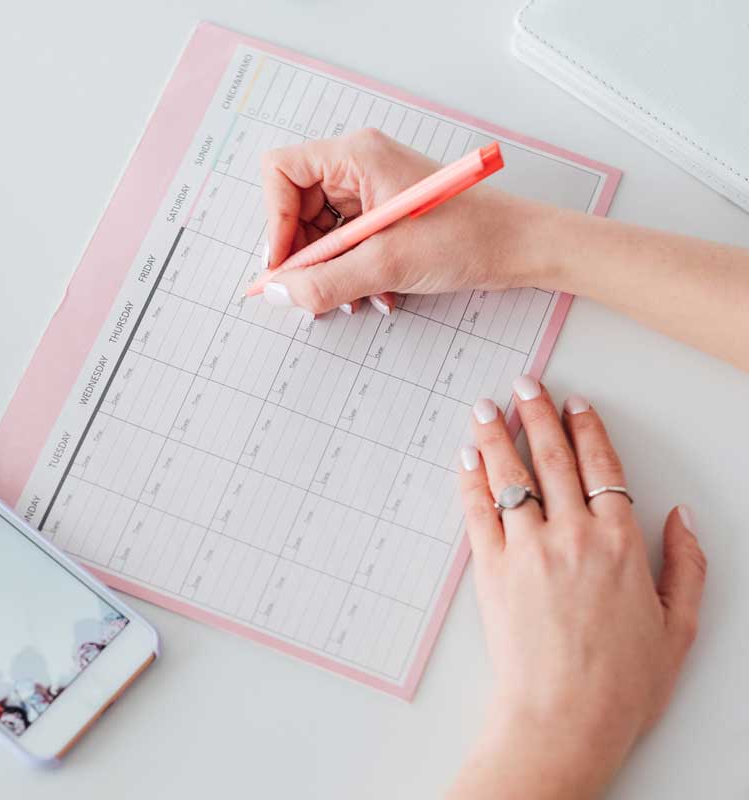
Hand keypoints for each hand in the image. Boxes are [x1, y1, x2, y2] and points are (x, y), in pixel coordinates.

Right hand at [258, 129, 544, 314]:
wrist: (520, 249)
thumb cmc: (468, 239)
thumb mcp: (386, 265)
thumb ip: (323, 282)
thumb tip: (276, 292)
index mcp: (356, 155)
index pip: (281, 172)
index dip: (274, 220)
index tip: (283, 264)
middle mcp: (358, 165)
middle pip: (295, 206)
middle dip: (303, 255)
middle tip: (311, 292)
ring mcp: (370, 188)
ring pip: (319, 231)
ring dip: (328, 271)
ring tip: (351, 299)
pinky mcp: (383, 213)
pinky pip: (344, 242)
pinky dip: (349, 272)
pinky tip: (372, 294)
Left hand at [449, 378, 705, 799]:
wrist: (564, 717)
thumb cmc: (623, 682)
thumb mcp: (679, 626)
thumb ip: (685, 566)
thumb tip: (680, 516)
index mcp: (622, 543)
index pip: (603, 468)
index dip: (588, 430)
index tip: (576, 404)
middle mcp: (574, 535)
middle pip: (554, 459)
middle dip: (538, 414)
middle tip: (526, 384)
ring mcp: (527, 549)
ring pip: (511, 476)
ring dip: (497, 435)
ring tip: (486, 406)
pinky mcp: (489, 569)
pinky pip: (477, 511)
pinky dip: (470, 479)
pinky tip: (466, 458)